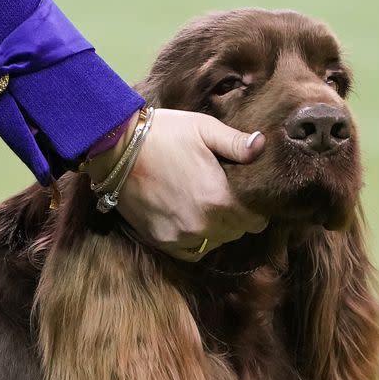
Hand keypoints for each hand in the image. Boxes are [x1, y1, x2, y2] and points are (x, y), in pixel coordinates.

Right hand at [84, 109, 267, 260]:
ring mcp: (181, 237)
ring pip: (216, 242)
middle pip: (237, 231)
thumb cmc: (164, 133)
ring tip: (209, 207)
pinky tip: (194, 222)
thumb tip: (262, 146)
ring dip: (218, 228)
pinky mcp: (162, 241)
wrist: (116, 148)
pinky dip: (197, 240)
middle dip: (238, 216)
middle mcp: (203, 225)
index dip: (256, 207)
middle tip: (227, 196)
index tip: (248, 195)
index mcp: (219, 198)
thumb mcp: (204, 129)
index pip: (256, 219)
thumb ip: (236, 143)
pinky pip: (193, 251)